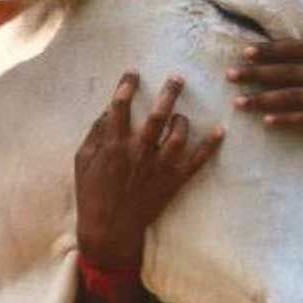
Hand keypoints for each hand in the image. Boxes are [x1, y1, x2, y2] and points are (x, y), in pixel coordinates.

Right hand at [75, 72, 223, 269]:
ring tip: (181, 115)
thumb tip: (108, 109)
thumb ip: (95, 133)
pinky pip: (196, 161)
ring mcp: (158, 167)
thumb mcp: (82, 161)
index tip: (133, 74)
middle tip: (177, 77)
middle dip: (169, 93)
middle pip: (157, 115)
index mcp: (114, 145)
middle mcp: (139, 152)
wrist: (109, 229)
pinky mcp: (173, 181)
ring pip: (178, 135)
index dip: (126, 86)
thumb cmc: (92, 193)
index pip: (120, 106)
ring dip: (182, 120)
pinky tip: (220, 130)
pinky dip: (210, 146)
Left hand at [226, 10, 302, 142]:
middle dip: (256, 74)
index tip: (245, 52)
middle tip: (230, 75)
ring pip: (294, 97)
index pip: (297, 49)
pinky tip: (266, 121)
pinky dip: (287, 120)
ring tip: (239, 103)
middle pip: (289, 73)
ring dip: (264, 100)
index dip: (270, 50)